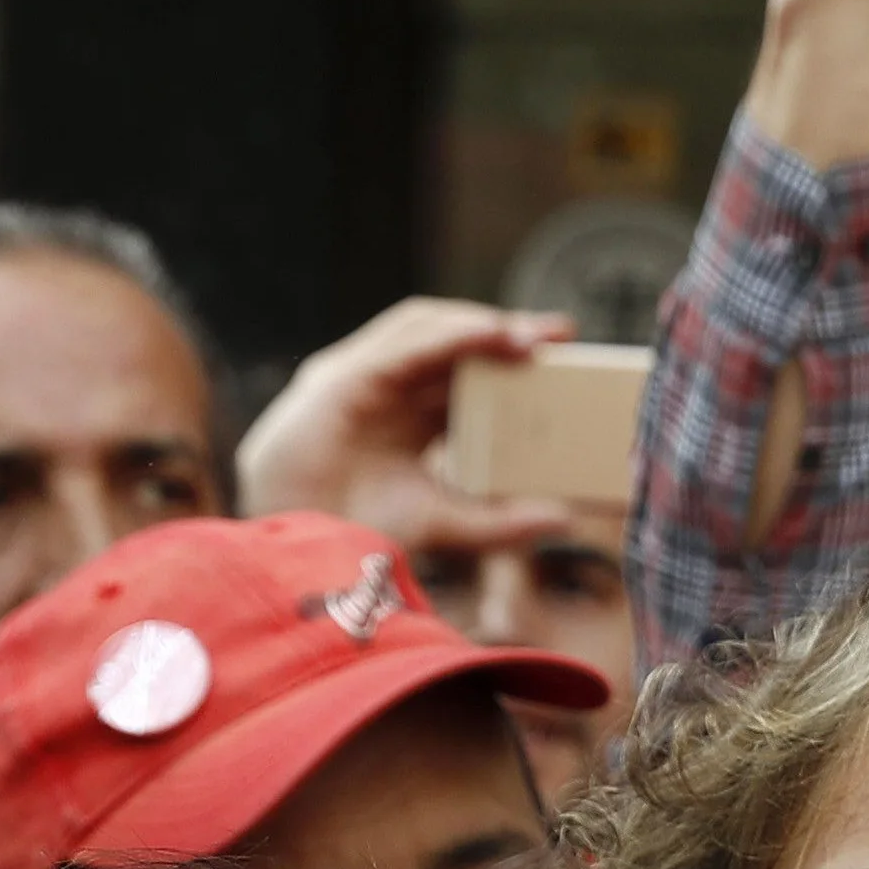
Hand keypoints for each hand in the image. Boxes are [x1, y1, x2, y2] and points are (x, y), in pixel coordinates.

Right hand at [238, 299, 567, 519]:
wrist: (301, 542)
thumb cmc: (358, 530)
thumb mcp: (445, 522)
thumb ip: (500, 523)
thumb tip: (564, 517)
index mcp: (414, 420)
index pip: (472, 379)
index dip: (515, 367)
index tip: (567, 363)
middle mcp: (392, 392)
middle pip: (457, 348)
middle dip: (508, 335)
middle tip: (562, 334)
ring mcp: (366, 377)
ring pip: (430, 333)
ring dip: (481, 326)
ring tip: (531, 334)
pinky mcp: (345, 373)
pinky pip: (403, 342)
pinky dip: (449, 333)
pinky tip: (488, 333)